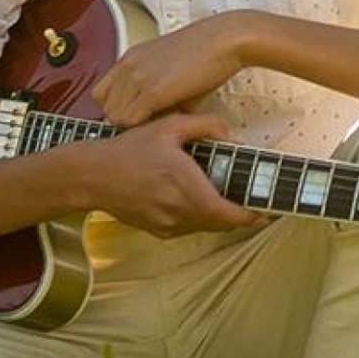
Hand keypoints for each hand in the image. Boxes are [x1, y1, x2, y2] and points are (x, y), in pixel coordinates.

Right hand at [85, 112, 254, 237]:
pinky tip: (201, 201)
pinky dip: (201, 218)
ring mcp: (167, 225)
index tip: (269, 209)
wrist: (89, 176)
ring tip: (231, 199)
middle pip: (223, 224)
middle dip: (242, 215)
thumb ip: (206, 126)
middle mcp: (179, 212)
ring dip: (221, 217)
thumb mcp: (169, 126)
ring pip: (207, 227)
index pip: (229, 214)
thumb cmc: (128, 150)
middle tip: (256, 201)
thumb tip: (234, 136)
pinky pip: (189, 228)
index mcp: (186, 187)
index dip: (253, 215)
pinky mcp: (158, 231)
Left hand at [98, 12, 255, 127]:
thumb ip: (157, 90)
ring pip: (115, 117)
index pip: (103, 93)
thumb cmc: (208, 53)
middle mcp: (127, 66)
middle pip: (105, 107)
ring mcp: (137, 78)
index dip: (120, 107)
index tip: (141, 113)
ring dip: (136, 124)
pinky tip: (168, 119)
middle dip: (126, 118)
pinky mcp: (152, 91)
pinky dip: (146, 126)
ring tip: (162, 119)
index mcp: (130, 58)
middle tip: (152, 119)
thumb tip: (159, 116)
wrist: (226, 40)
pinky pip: (131, 120)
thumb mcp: (172, 68)